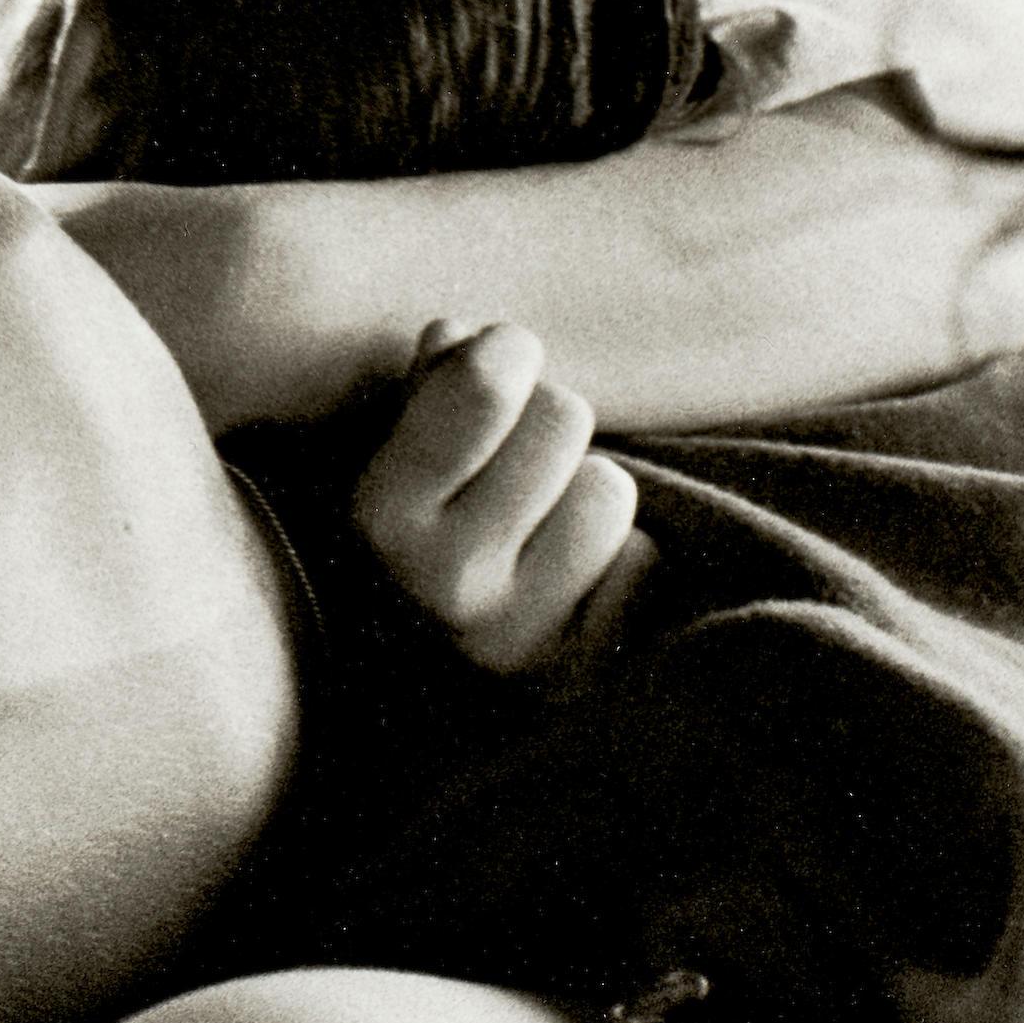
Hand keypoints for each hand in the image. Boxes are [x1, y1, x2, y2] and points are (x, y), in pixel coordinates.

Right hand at [351, 319, 656, 676]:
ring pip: (607, 489)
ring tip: (550, 523)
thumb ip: (430, 384)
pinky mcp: (586, 672)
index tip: (498, 361)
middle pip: (561, 417)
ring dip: (589, 493)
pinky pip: (642, 563)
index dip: (505, 352)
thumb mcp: (402, 450)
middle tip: (523, 458)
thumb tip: (462, 337)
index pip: (484, 385)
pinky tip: (579, 582)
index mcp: (381, 513)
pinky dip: (622, 561)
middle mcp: (442, 581)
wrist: (433, 685)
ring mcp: (517, 637)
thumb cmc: (432, 528)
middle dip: (549, 423)